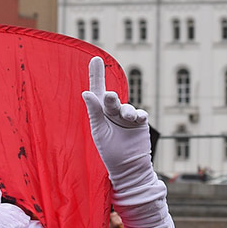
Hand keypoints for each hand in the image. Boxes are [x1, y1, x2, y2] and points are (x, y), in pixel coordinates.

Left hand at [81, 56, 151, 185]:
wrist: (128, 168)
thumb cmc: (110, 152)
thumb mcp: (99, 131)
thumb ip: (94, 112)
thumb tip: (86, 93)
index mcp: (100, 113)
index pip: (96, 91)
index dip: (96, 75)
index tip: (96, 59)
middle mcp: (113, 112)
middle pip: (111, 98)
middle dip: (111, 98)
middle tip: (109, 96)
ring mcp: (127, 116)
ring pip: (126, 107)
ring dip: (126, 110)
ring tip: (126, 117)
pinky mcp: (140, 122)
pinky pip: (139, 113)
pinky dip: (138, 114)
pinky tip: (137, 118)